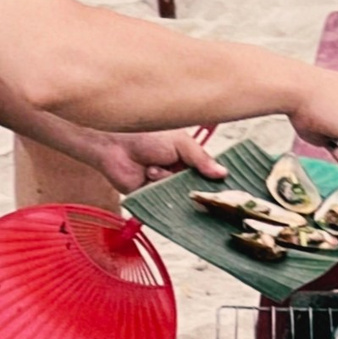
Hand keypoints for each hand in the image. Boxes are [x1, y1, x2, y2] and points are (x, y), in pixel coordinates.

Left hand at [85, 126, 223, 193]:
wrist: (115, 144)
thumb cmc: (145, 135)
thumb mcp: (181, 143)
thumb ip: (201, 159)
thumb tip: (223, 173)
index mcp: (188, 160)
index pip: (207, 175)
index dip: (213, 181)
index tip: (221, 185)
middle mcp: (177, 175)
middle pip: (194, 190)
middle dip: (189, 185)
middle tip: (182, 178)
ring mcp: (163, 188)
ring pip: (178, 197)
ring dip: (166, 182)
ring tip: (152, 167)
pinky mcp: (150, 198)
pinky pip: (162, 203)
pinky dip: (156, 192)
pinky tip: (148, 176)